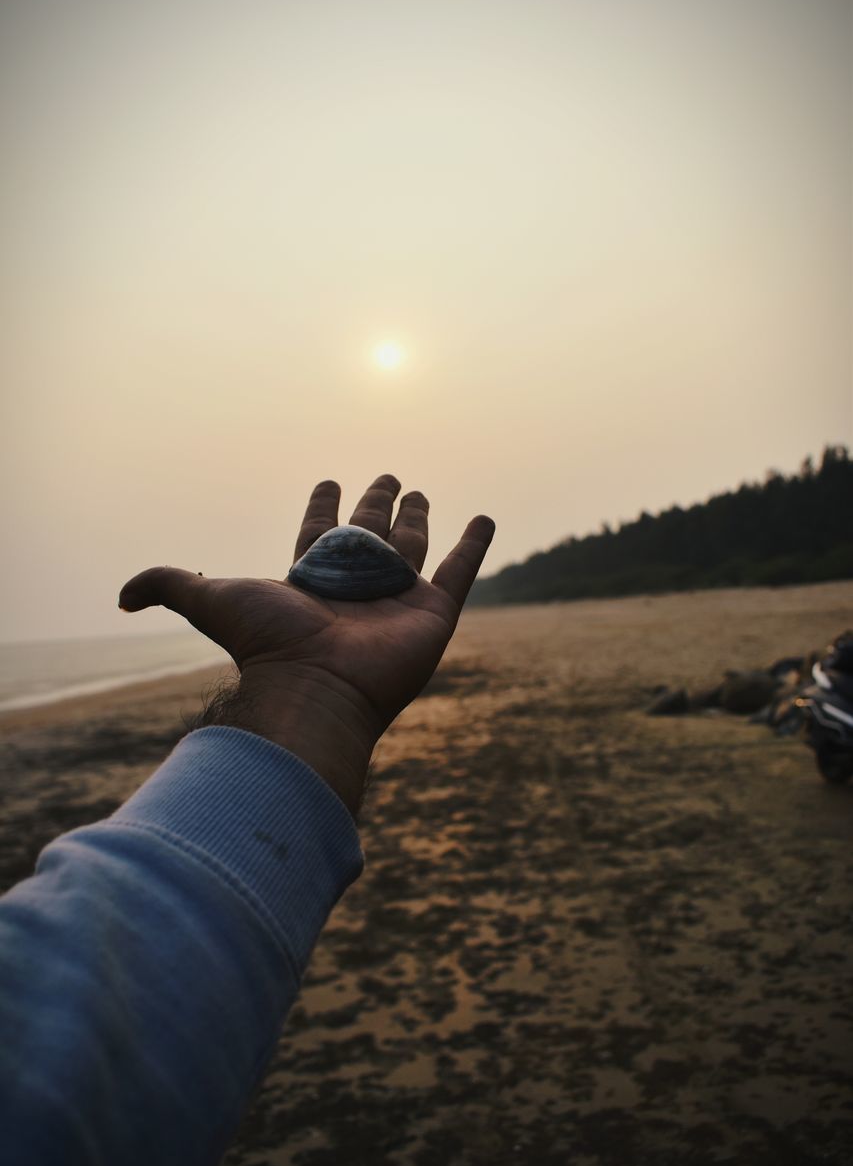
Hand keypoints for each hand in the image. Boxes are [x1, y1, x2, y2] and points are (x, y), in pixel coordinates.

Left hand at [119, 475, 494, 811]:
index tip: (328, 480)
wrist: (314, 689)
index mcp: (311, 578)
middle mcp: (354, 586)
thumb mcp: (208, 599)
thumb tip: (119, 594)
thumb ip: (167, 585)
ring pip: (412, 547)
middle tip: (384, 476)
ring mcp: (396, 599)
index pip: (319, 532)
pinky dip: (475, 547)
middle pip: (369, 534)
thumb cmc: (264, 646)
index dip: (323, 506)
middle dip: (375, 504)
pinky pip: (460, 573)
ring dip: (417, 517)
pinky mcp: (433, 613)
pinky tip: (485, 518)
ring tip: (417, 491)